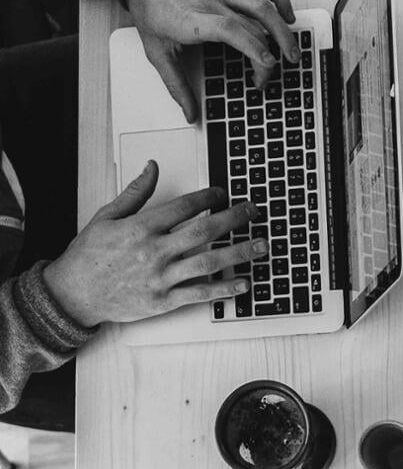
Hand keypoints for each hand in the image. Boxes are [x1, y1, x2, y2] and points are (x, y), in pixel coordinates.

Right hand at [42, 160, 266, 327]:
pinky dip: (224, 289)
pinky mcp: (163, 301)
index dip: (208, 198)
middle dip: (233, 219)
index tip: (224, 193)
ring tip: (261, 245)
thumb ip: (135, 192)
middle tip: (253, 211)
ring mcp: (161, 277)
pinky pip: (200, 294)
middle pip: (204, 231)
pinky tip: (244, 282)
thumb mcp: (107, 216)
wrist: (74, 293)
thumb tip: (152, 167)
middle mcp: (154, 251)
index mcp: (141, 227)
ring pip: (208, 262)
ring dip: (239, 253)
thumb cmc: (89, 255)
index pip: (184, 207)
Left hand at [120, 0, 298, 120]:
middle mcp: (210, 0)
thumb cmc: (148, 4)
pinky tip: (287, 15)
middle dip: (268, 55)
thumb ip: (175, 85)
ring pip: (262, 4)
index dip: (252, 47)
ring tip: (292, 51)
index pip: (229, 30)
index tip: (267, 65)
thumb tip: (190, 114)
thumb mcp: (155, 50)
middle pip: (251, 25)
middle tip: (268, 75)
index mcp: (191, 19)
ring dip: (283, 29)